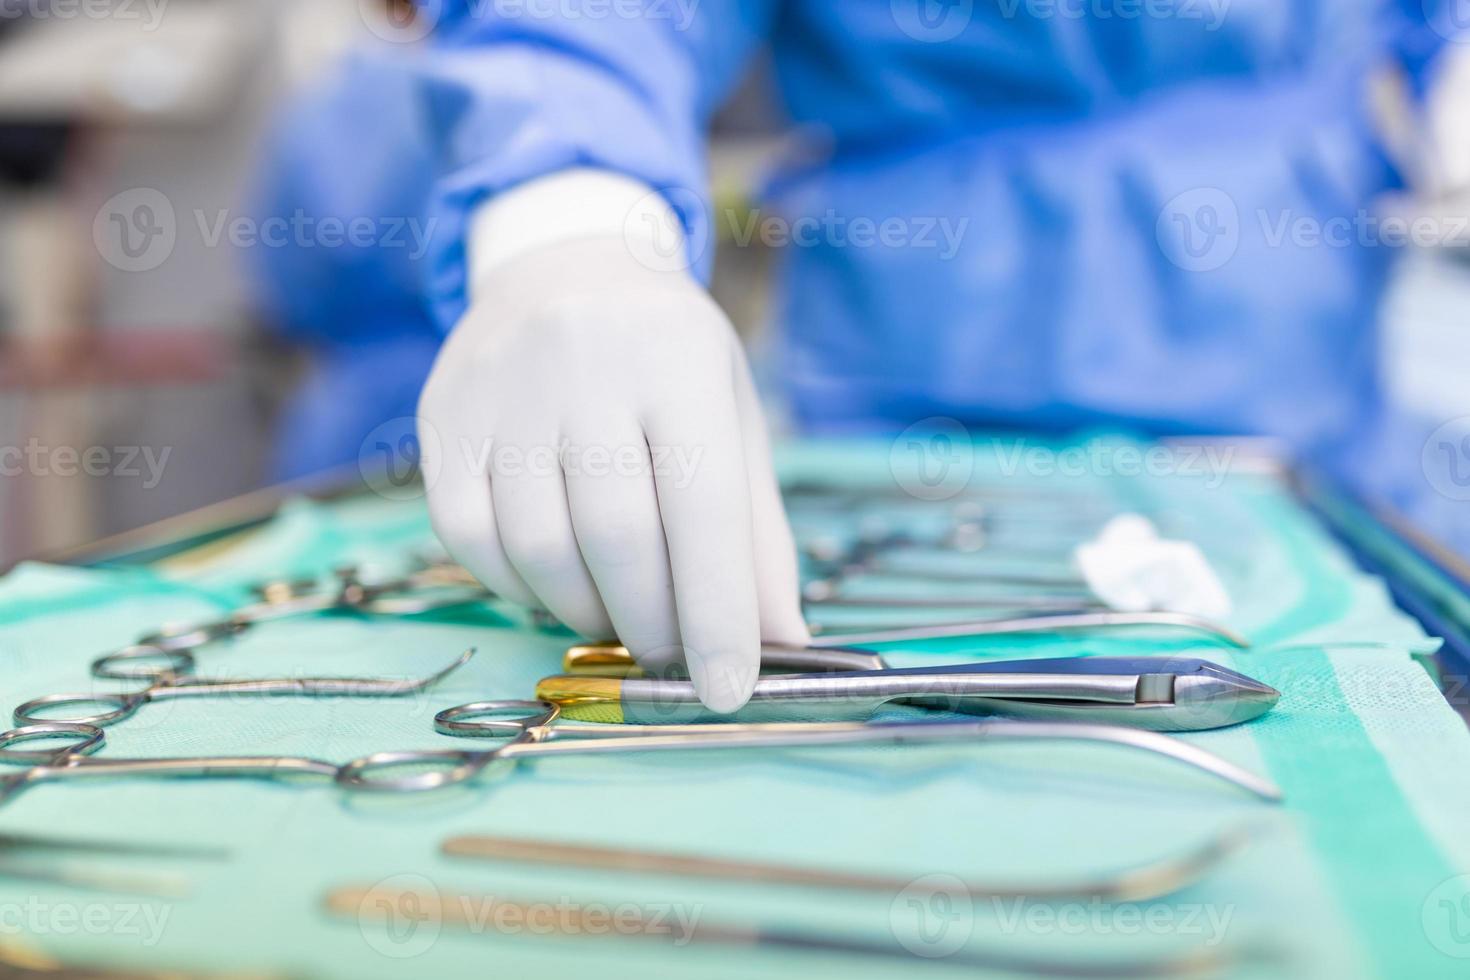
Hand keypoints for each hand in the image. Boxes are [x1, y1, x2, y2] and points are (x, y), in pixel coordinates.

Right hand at [418, 235, 808, 710]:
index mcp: (678, 362)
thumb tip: (782, 641)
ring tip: (617, 617)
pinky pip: (468, 537)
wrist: (568, 264)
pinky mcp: (442, 416)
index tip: (727, 691)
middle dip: (653, 625)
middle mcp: (585, 364)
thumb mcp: (733, 419)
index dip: (718, 613)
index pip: (703, 508)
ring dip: (584, 613)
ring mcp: (502, 388)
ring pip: (536, 547)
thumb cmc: (669, 359)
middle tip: (672, 656)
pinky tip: (552, 584)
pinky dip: (514, 587)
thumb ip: (757, 533)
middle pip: (617, 537)